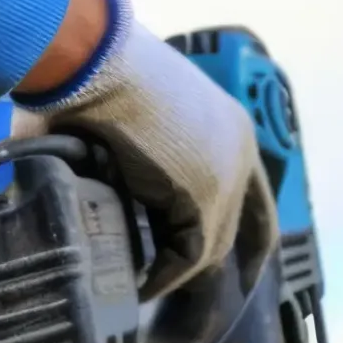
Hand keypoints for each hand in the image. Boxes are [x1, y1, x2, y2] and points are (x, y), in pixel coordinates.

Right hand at [15, 0, 274, 296]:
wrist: (87, 57)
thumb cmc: (89, 73)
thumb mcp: (127, 118)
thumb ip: (133, 155)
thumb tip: (102, 186)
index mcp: (229, 125)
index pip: (255, 194)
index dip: (248, 234)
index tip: (238, 266)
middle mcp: (240, 150)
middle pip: (237, 225)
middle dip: (207, 261)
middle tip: (168, 283)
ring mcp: (226, 174)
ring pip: (210, 245)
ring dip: (174, 271)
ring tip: (138, 285)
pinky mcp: (203, 197)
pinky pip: (189, 256)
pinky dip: (162, 276)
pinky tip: (136, 285)